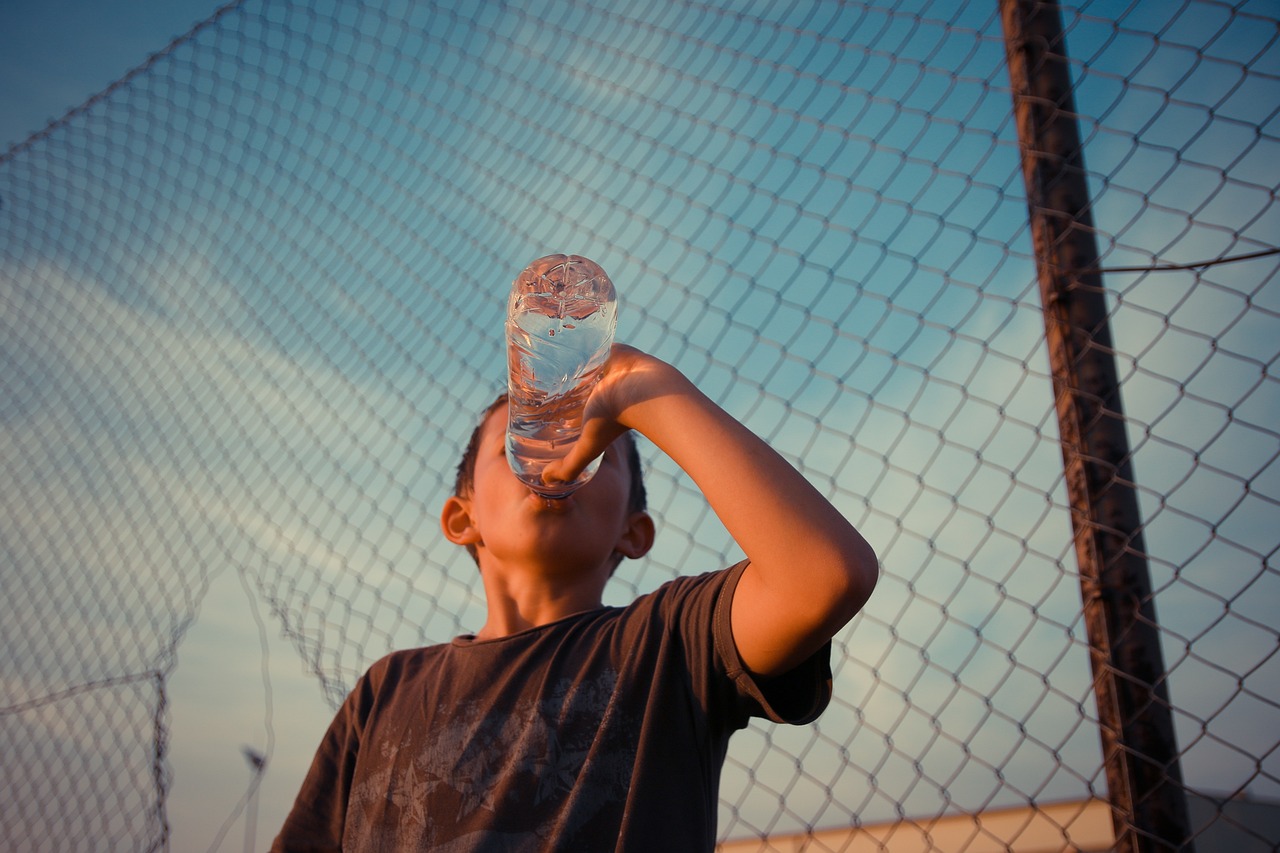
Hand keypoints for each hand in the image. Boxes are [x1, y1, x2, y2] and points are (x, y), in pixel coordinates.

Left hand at [540, 344, 685, 485]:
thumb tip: (546, 482)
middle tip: (528, 373)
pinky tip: (555, 332)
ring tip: (537, 349)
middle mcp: (598, 387)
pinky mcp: (609, 348)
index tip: (529, 398)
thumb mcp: (587, 445)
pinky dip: (576, 336)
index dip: (550, 401)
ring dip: (564, 355)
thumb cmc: (616, 419)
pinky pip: (589, 339)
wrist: (645, 391)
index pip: (566, 403)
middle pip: (570, 381)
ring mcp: (604, 367)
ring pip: (578, 360)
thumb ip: (569, 466)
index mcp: (592, 406)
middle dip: (553, 378)